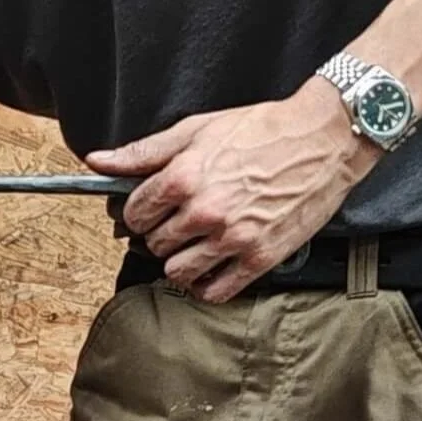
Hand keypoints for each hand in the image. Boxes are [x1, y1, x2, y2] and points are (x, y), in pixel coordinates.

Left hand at [84, 80, 381, 301]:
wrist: (323, 139)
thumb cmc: (261, 129)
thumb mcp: (196, 130)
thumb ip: (144, 152)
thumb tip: (97, 161)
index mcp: (184, 177)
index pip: (136, 212)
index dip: (137, 212)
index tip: (148, 210)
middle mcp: (205, 211)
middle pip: (155, 243)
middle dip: (158, 234)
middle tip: (173, 223)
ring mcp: (234, 238)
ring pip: (178, 271)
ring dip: (178, 261)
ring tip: (191, 244)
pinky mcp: (261, 257)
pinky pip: (216, 290)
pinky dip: (205, 285)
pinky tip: (209, 268)